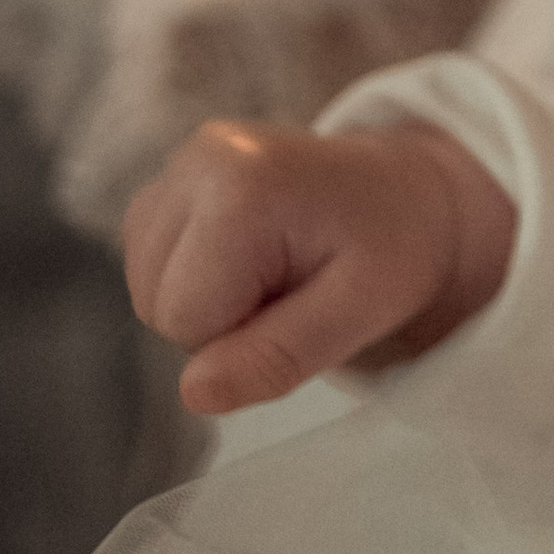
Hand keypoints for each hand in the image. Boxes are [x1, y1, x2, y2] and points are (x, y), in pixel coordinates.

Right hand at [122, 120, 517, 415]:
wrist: (407, 194)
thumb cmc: (393, 248)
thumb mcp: (360, 312)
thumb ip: (278, 357)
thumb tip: (194, 393)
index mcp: (242, 187)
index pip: (185, 320)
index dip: (242, 337)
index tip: (302, 303)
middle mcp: (200, 159)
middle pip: (156, 303)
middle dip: (222, 320)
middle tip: (294, 289)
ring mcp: (182, 162)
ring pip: (146, 286)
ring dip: (207, 300)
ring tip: (277, 269)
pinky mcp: (173, 176)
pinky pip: (150, 262)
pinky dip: (195, 275)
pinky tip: (251, 255)